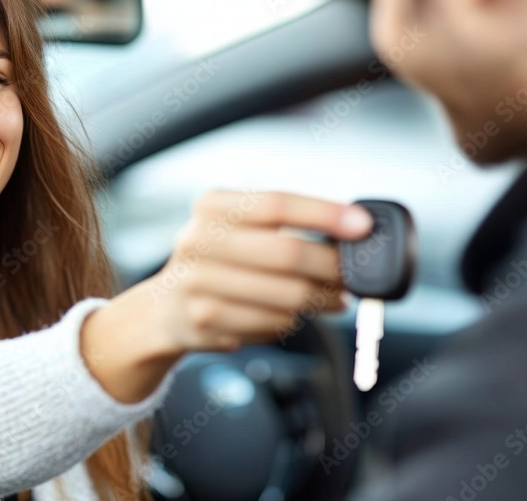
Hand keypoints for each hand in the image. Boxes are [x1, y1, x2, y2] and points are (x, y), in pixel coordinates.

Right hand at [145, 190, 372, 352]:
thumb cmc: (218, 262)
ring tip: (332, 299)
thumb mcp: (236, 230)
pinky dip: (291, 321)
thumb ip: (283, 225)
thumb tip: (352, 233)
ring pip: (285, 295)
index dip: (324, 214)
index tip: (362, 226)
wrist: (164, 308)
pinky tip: (291, 315)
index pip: (276, 204)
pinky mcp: (203, 321)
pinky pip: (271, 324)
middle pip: (286, 252)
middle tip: (353, 274)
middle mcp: (197, 240)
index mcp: (212, 207)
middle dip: (332, 266)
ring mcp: (196, 283)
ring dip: (321, 300)